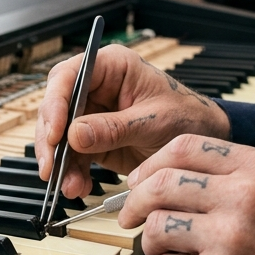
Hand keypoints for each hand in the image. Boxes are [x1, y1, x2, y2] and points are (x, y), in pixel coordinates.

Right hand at [35, 45, 229, 199]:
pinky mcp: (93, 141)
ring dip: (60, 163)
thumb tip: (75, 135)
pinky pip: (72, 157)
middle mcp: (95, 89)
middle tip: (52, 166)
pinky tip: (77, 187)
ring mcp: (92, 115)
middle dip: (51, 140)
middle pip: (56, 108)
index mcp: (111, 67)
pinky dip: (72, 174)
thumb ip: (114, 128)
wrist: (202, 142)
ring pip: (60, 137)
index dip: (55, 103)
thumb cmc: (187, 117)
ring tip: (69, 185)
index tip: (57, 132)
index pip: (68, 77)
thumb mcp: (153, 122)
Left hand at [119, 133, 254, 254]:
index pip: (184, 147)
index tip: (139, 180)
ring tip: (168, 253)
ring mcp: (227, 239)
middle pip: (160, 185)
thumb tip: (161, 175)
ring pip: (155, 227)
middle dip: (135, 203)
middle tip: (131, 217)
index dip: (151, 164)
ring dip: (152, 244)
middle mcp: (243, 198)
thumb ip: (228, 177)